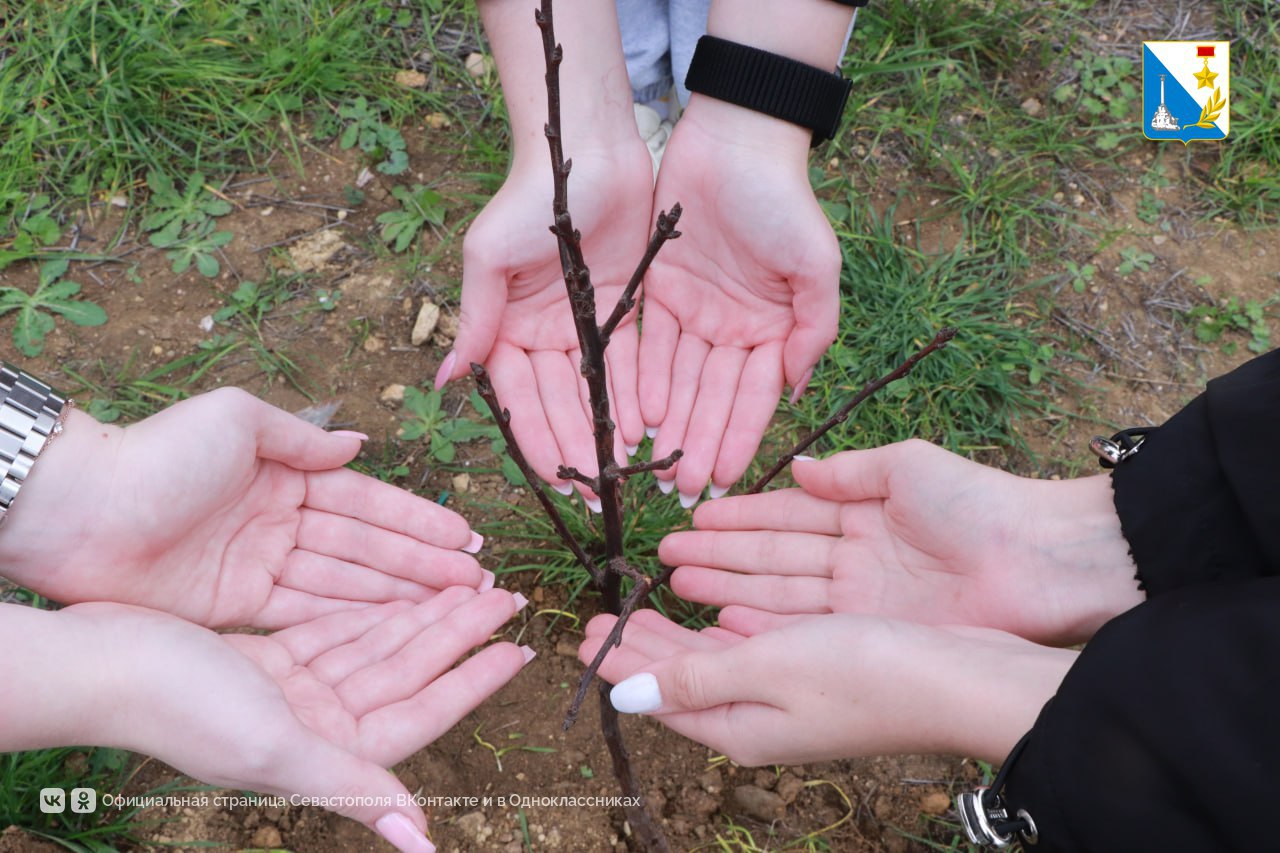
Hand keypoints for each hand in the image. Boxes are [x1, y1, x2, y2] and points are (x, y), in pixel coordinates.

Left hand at [0, 389, 488, 628]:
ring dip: (398, 596)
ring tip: (454, 608)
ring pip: (344, 586)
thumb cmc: (157, 455)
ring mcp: (259, 567)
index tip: (467, 538)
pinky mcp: (235, 607)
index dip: (418, 522)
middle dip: (423, 566)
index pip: (366, 503)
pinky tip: (394, 629)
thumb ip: (301, 439)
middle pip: (365, 549)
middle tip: (479, 583)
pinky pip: (304, 615)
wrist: (77, 511)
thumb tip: (358, 443)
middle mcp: (280, 522)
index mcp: (283, 474)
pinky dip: (348, 622)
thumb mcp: (236, 421)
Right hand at [45, 589, 529, 851]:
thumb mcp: (276, 748)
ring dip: (423, 618)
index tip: (518, 651)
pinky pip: (339, 631)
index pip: (421, 714)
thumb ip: (352, 787)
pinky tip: (405, 593)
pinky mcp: (270, 661)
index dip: (472, 682)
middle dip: (458, 636)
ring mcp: (295, 692)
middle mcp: (316, 726)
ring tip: (471, 586)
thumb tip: (421, 841)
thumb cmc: (183, 709)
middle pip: (407, 674)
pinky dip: (373, 612)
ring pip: (377, 648)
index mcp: (327, 752)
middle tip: (507, 598)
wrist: (102, 665)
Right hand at [442, 143, 654, 502]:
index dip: (534, 439)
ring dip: (602, 436)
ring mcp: (583, 328)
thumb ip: (474, 320)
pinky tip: (643, 434)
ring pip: (594, 394)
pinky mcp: (622, 314)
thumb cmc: (528, 199)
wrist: (588, 153)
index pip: (518, 397)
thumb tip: (441, 381)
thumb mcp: (489, 258)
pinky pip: (629, 367)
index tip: (552, 479)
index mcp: (506, 327)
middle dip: (573, 450)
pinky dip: (633, 400)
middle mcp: (543, 335)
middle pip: (558, 404)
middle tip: (592, 495)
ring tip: (619, 476)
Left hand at [580, 608, 1073, 766]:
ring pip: (714, 666)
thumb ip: (696, 678)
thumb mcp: (767, 667)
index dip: (620, 666)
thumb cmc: (866, 672)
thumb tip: (628, 696)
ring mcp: (792, 700)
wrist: (960, 679)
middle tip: (601, 618)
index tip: (584, 634)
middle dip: (641, 650)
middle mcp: (761, 720)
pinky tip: (714, 618)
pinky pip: (751, 655)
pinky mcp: (820, 675)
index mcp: (740, 726)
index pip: (661, 698)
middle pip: (683, 682)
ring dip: (676, 639)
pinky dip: (721, 635)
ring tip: (640, 614)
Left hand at [639, 97, 839, 504]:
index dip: (738, 438)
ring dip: (669, 425)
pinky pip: (647, 345)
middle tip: (684, 492)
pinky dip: (641, 381)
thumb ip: (813, 331)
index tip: (724, 480)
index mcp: (774, 328)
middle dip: (700, 445)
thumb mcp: (816, 267)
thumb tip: (798, 391)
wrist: (735, 139)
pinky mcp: (658, 290)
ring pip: (678, 380)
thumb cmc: (783, 201)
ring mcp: (696, 311)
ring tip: (656, 468)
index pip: (753, 396)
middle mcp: (734, 328)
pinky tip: (636, 418)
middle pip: (711, 397)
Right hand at [660, 441, 1143, 645]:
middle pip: (772, 557)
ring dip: (728, 588)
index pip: (785, 515)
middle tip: (664, 558)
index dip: (737, 517)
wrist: (1038, 561)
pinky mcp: (871, 633)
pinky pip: (806, 627)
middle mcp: (853, 557)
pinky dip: (763, 622)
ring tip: (677, 586)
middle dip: (718, 556)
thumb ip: (847, 471)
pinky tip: (723, 618)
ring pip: (779, 592)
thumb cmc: (977, 503)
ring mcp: (860, 599)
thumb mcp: (906, 467)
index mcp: (862, 512)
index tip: (691, 517)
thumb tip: (794, 466)